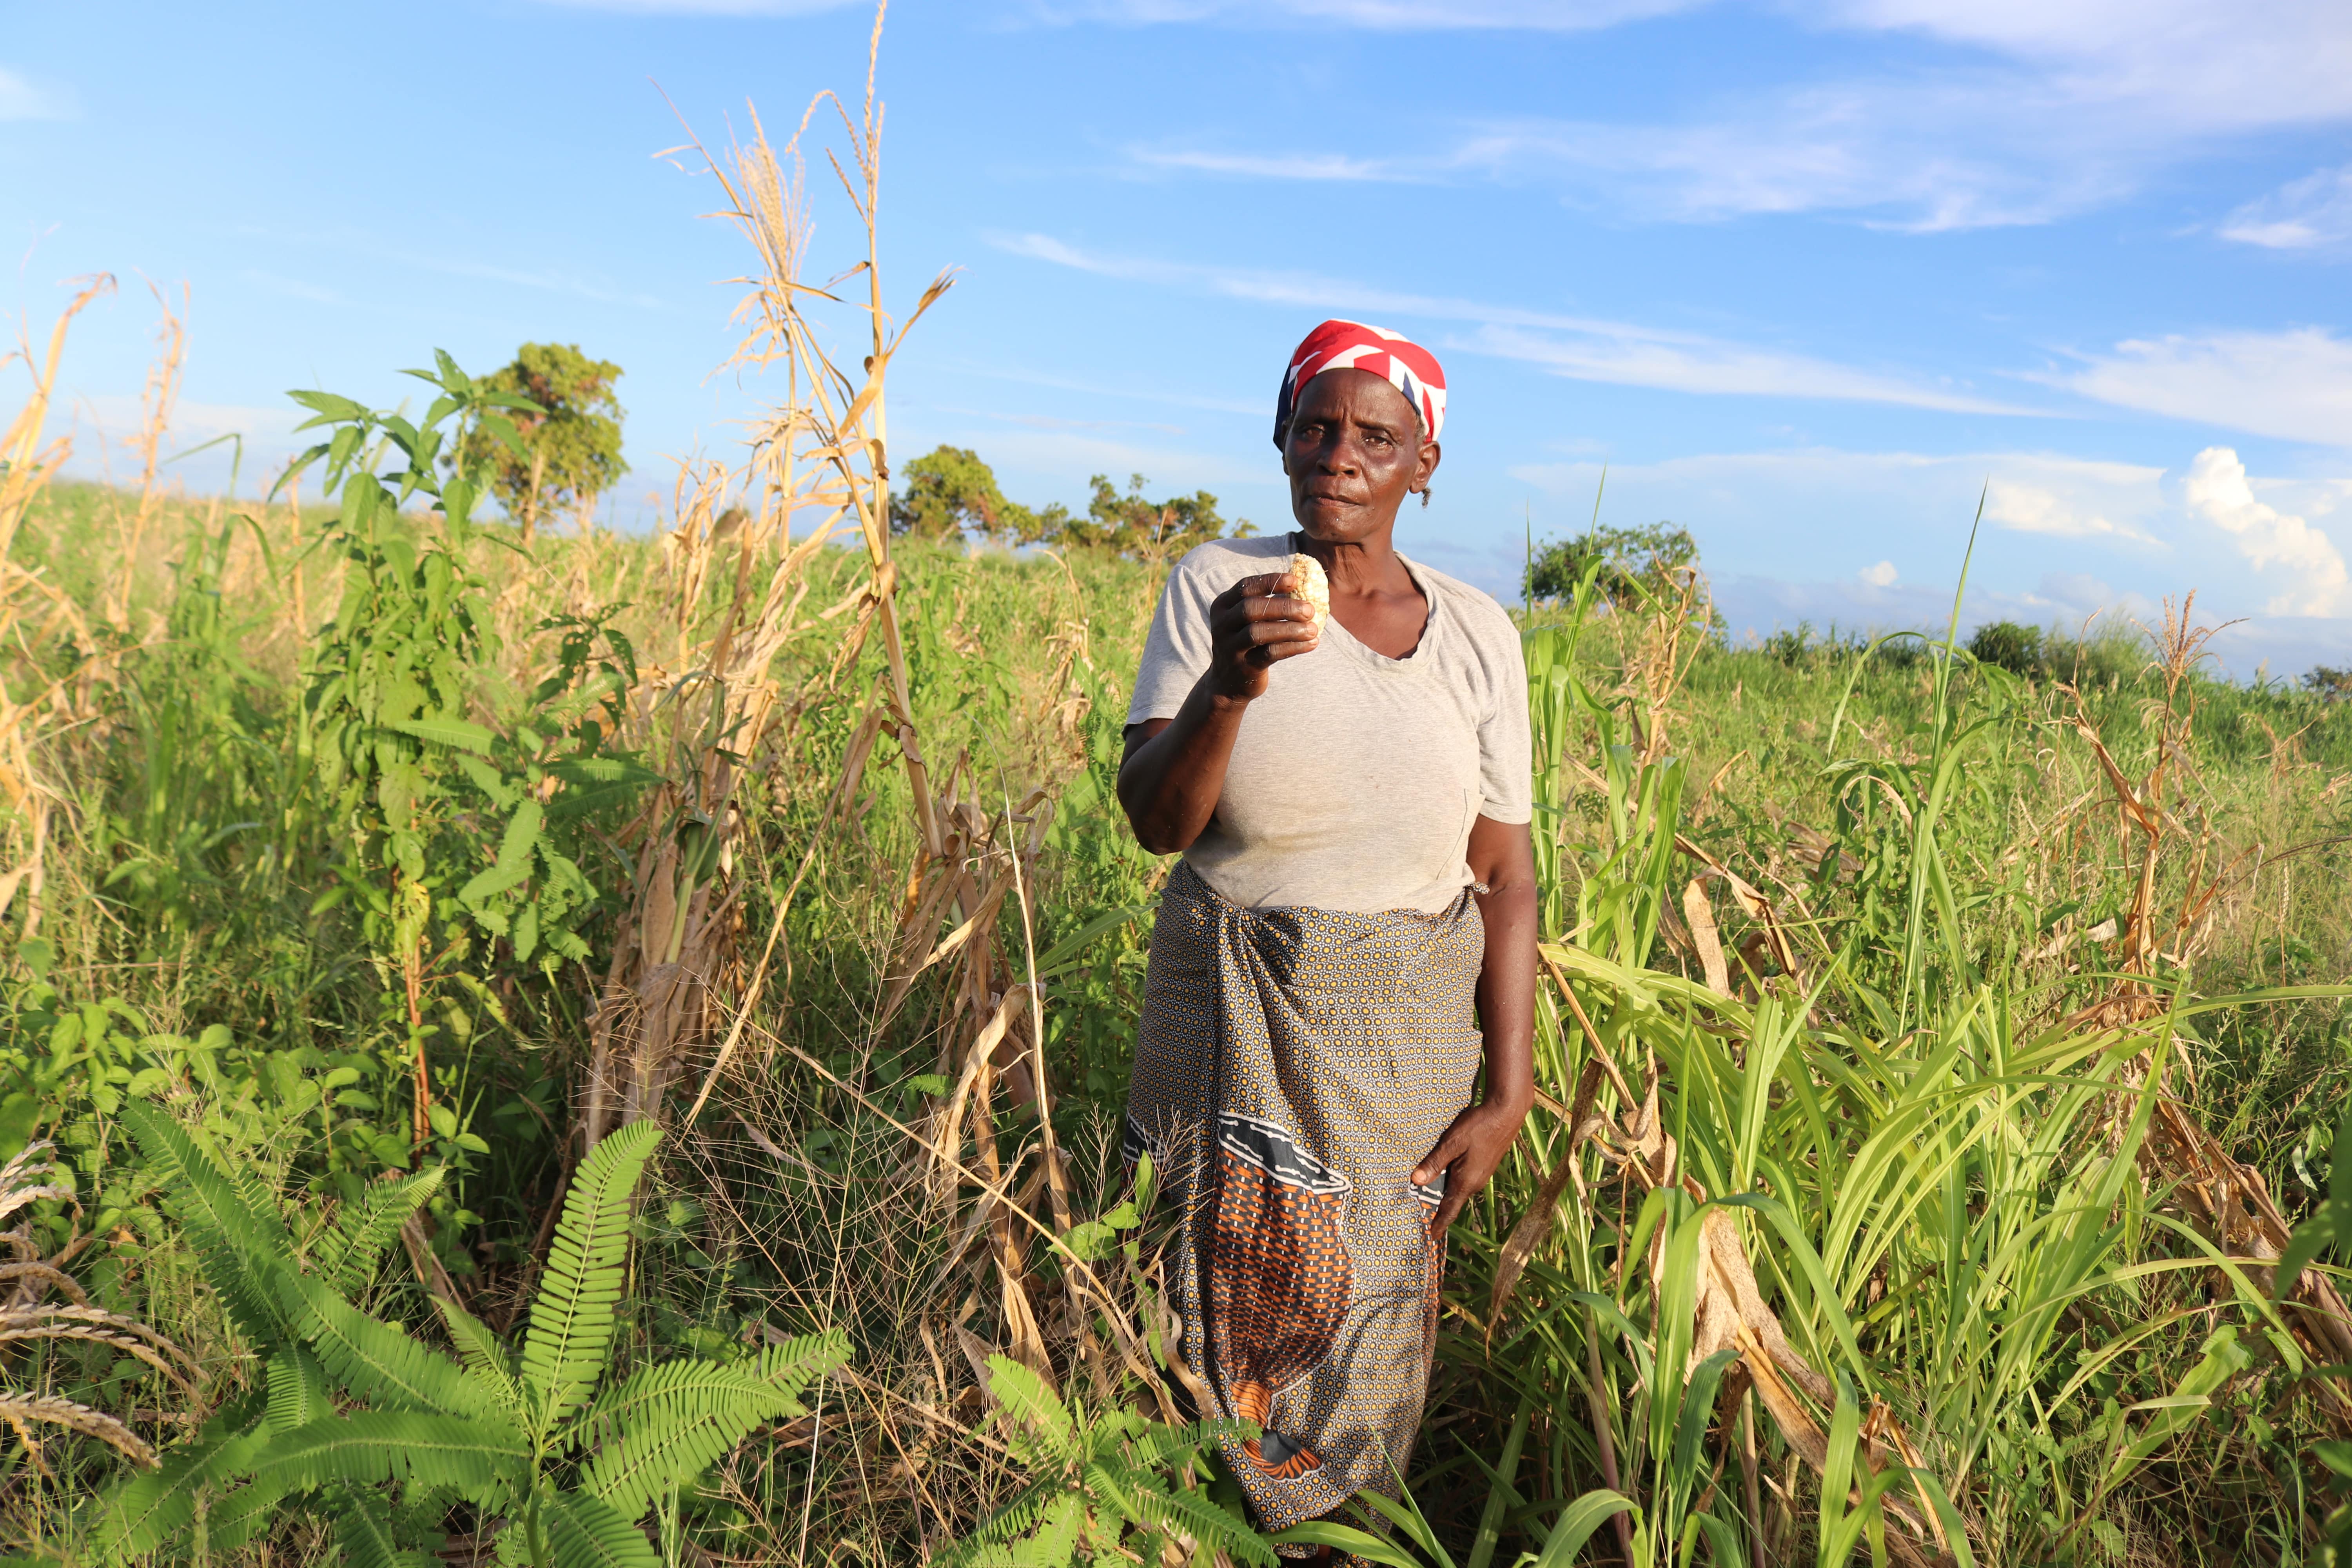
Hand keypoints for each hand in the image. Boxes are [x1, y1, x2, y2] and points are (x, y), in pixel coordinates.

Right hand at [1204, 572, 1320, 701]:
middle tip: (1309, 609)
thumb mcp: (1246, 621)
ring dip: (1290, 629)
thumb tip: (1303, 588)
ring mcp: (1230, 647)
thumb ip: (1265, 605)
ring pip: (1259, 632)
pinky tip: (1312, 643)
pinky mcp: (1244, 667)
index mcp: (1222, 607)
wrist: (1227, 683)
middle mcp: (1222, 625)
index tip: (1294, 580)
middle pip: (1251, 608)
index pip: (1245, 587)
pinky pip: (1270, 654)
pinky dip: (1294, 647)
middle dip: (1283, 607)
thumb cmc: (1246, 643)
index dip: (1270, 581)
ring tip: (1313, 629)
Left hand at [1412, 1098, 1530, 1236]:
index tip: (1432, 1237)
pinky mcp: (1485, 1164)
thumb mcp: (1452, 1143)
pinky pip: (1464, 1178)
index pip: (1450, 1209)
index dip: (1439, 1223)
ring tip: (1429, 1194)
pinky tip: (1444, 1172)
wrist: (1507, 1112)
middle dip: (1438, 1207)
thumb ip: (1434, 1162)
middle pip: (1452, 1199)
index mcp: (1467, 1181)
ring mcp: (1482, 1174)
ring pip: (1458, 1187)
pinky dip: (1452, 1180)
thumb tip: (1416, 1181)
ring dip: (1444, 1192)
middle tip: (1421, 1213)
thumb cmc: (1479, 1126)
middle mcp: (1476, 1182)